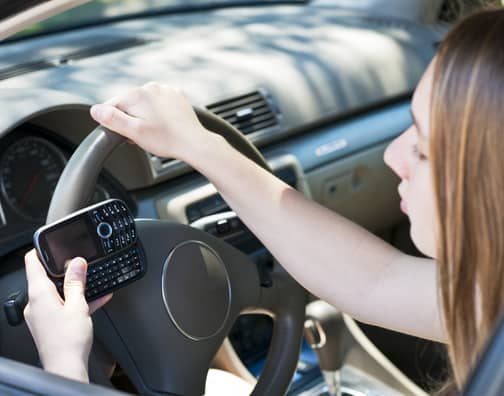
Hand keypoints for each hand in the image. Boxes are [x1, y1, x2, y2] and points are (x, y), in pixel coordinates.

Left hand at [23, 249, 111, 382]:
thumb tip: (77, 263)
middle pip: (45, 277)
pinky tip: (95, 299)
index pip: (32, 263)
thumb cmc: (68, 340)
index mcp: (39, 294)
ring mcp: (41, 314)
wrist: (66, 367)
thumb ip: (76, 281)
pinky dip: (76, 300)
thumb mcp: (77, 304)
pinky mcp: (49, 323)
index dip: (41, 250)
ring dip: (73, 286)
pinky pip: (62, 305)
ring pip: (56, 292)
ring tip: (92, 282)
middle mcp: (36, 303)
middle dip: (64, 270)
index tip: (53, 244)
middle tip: (81, 264)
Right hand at [90, 83, 211, 160]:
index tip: (124, 134)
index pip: (112, 105)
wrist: (194, 142)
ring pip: (145, 104)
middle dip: (131, 120)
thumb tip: (95, 110)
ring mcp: (166, 90)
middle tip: (141, 137)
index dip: (114, 122)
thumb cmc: (166, 139)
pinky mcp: (176, 96)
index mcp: (137, 94)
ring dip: (144, 117)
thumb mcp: (134, 132)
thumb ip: (112, 119)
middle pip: (129, 104)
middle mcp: (151, 87)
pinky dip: (158, 114)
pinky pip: (159, 104)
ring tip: (154, 133)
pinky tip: (163, 127)